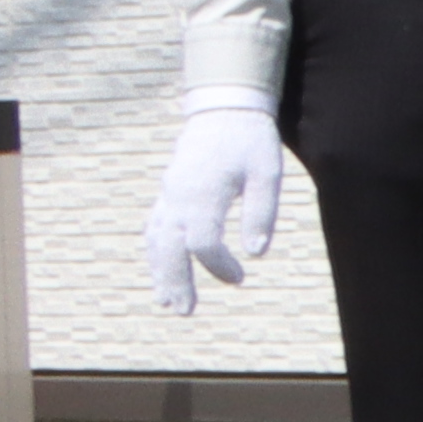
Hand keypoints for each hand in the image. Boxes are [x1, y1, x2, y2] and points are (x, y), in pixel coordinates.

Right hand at [144, 103, 287, 316]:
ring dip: (161, 272)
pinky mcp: (168, 193)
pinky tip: (162, 273)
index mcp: (203, 192)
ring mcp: (168, 194)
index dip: (218, 265)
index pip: (202, 241)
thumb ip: (262, 212)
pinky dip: (156, 253)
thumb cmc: (250, 142)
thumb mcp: (268, 173)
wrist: (224, 110)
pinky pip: (154, 228)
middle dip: (175, 281)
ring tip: (167, 303)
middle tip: (184, 312)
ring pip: (156, 240)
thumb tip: (257, 253)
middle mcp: (178, 196)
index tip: (241, 278)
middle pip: (169, 247)